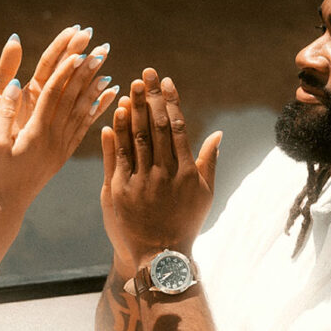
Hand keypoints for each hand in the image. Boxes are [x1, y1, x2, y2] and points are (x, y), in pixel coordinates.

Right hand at [0, 42, 118, 211]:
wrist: (7, 204)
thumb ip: (6, 113)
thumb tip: (15, 84)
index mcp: (36, 133)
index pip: (53, 95)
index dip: (65, 72)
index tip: (77, 52)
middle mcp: (54, 138)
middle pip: (73, 98)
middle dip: (87, 72)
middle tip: (101, 50)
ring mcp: (62, 147)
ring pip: (82, 112)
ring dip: (95, 88)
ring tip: (108, 67)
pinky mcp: (65, 153)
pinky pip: (85, 128)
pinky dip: (97, 110)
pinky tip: (108, 97)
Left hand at [102, 68, 220, 266]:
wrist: (158, 257)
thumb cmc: (184, 224)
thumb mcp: (204, 195)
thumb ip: (209, 162)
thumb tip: (218, 133)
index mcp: (185, 171)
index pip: (176, 127)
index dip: (169, 102)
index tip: (164, 80)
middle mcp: (163, 173)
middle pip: (154, 127)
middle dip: (149, 98)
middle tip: (143, 74)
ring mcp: (140, 182)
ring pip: (135, 139)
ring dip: (132, 111)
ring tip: (128, 88)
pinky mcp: (118, 191)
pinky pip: (116, 159)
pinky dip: (114, 137)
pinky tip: (113, 117)